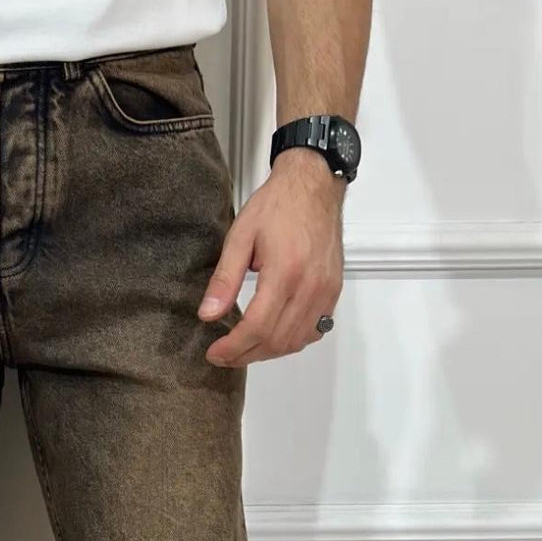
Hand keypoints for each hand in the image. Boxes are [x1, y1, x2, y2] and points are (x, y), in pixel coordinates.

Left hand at [198, 149, 344, 368]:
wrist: (314, 185)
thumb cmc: (278, 205)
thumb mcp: (240, 236)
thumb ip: (224, 279)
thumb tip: (208, 314)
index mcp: (285, 272)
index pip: (257, 328)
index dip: (233, 347)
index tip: (214, 353)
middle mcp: (310, 286)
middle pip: (276, 341)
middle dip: (246, 355)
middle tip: (224, 355)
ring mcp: (326, 291)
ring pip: (296, 341)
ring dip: (268, 352)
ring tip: (244, 348)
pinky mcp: (333, 291)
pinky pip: (314, 330)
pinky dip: (291, 341)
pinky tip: (272, 335)